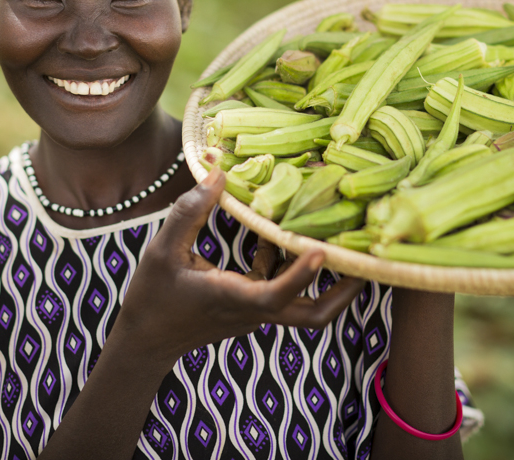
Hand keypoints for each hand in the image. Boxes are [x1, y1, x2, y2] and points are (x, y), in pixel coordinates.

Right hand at [114, 168, 364, 365]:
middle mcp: (253, 310)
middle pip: (314, 315)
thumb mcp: (163, 249)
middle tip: (368, 257)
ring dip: (323, 274)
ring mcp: (256, 313)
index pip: (275, 295)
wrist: (146, 340)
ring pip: (305, 303)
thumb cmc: (152, 295)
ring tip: (339, 235)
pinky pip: (283, 289)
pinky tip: (278, 234)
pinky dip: (290, 265)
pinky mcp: (253, 308)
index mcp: (232, 298)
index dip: (301, 275)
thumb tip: (220, 173)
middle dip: (345, 291)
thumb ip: (190, 211)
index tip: (321, 249)